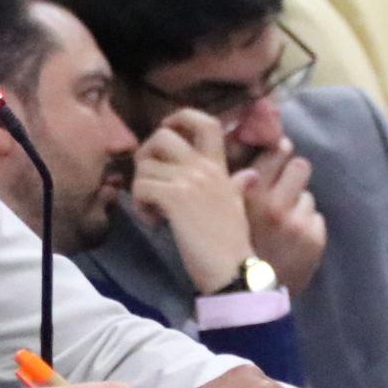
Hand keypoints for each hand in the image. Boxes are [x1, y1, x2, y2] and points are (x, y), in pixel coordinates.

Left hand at [126, 110, 254, 292]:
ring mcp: (189, 181)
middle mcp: (204, 167)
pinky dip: (139, 205)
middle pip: (162, 136)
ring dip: (140, 188)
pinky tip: (153, 221)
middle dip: (146, 154)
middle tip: (149, 179)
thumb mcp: (237, 205)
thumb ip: (237, 185)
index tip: (167, 133)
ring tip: (152, 210)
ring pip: (145, 166)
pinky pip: (140, 187)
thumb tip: (248, 176)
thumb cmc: (233, 243)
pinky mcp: (174, 199)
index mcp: (219, 166)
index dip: (179, 118)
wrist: (233, 269)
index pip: (204, 121)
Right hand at [233, 137, 327, 292]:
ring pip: (308, 196)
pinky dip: (306, 228)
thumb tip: (249, 149)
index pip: (277, 148)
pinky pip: (316, 219)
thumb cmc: (226, 246)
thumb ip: (233, 179)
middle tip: (283, 189)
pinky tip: (291, 241)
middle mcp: (274, 203)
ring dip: (298, 205)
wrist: (242, 294)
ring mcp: (297, 222)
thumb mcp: (221, 208)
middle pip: (300, 165)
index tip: (274, 157)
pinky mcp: (313, 239)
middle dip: (292, 175)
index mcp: (248, 191)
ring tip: (283, 223)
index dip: (277, 152)